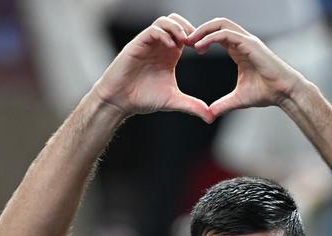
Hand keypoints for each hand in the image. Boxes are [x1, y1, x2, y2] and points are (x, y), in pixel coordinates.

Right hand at [91, 14, 212, 122]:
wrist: (120, 101)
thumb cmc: (143, 99)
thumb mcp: (173, 101)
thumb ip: (192, 106)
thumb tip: (210, 118)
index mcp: (169, 54)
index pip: (185, 33)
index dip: (197, 37)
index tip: (203, 50)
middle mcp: (159, 46)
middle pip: (176, 21)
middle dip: (188, 27)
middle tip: (195, 42)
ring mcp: (148, 44)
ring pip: (164, 21)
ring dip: (176, 28)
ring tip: (184, 41)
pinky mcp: (137, 45)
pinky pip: (152, 31)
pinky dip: (163, 34)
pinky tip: (170, 47)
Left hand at [186, 18, 305, 117]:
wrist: (284, 92)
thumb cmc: (266, 93)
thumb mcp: (238, 99)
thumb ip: (223, 104)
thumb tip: (210, 114)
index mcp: (239, 49)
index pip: (217, 35)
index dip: (202, 38)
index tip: (189, 48)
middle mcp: (243, 41)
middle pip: (217, 24)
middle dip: (199, 30)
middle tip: (185, 41)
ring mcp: (247, 40)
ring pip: (221, 24)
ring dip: (203, 30)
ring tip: (190, 41)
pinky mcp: (250, 44)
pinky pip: (227, 33)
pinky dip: (211, 37)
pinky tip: (200, 46)